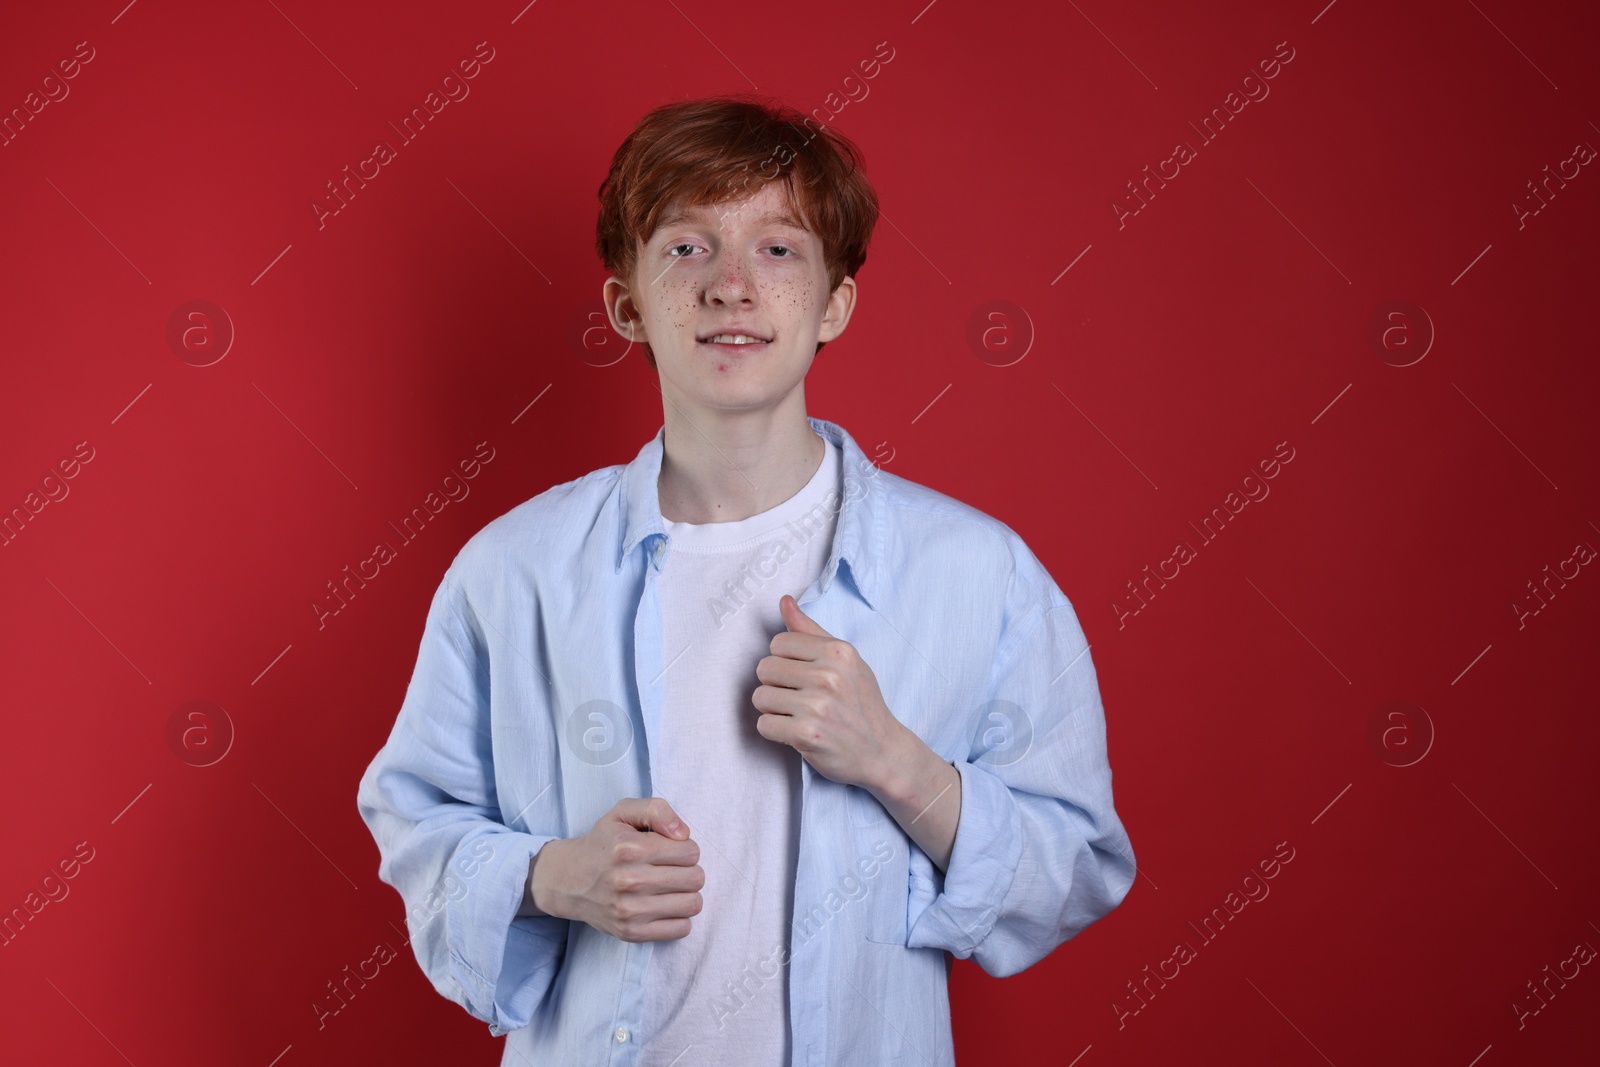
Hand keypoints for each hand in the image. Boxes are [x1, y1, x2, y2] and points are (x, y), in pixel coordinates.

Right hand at [523, 797, 703, 941]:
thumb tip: (684, 834)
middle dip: (689, 870)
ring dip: (687, 894)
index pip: (691, 852)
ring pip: (693, 904)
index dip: (686, 848)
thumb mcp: (623, 812)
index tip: (671, 850)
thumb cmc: (603, 843)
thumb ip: (657, 810)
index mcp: (630, 849)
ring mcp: (629, 910)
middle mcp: (628, 880)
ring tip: (670, 887)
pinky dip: (679, 917)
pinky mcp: (630, 932)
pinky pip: (681, 929)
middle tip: (672, 869)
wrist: (568, 880)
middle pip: (695, 878)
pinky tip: (664, 906)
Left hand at [751, 594, 908, 790]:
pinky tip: (796, 732)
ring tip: (798, 714)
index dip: (785, 661)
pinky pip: (764, 725)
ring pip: (760, 697)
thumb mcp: (845, 661)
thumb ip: (811, 631)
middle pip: (764, 668)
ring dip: (773, 709)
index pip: (778, 642)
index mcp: (838, 651)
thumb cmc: (860, 702)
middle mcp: (829, 676)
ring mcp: (818, 706)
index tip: (803, 676)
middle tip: (799, 697)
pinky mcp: (807, 734)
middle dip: (776, 684)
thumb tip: (784, 600)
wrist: (882, 750)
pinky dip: (775, 731)